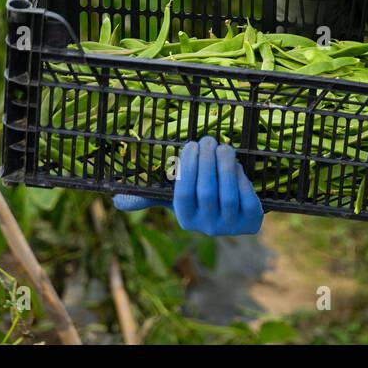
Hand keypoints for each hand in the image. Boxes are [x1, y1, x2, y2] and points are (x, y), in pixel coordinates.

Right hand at [113, 136, 263, 235]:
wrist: (237, 213)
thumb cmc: (201, 198)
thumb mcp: (176, 197)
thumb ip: (151, 196)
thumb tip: (116, 201)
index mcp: (185, 219)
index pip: (183, 194)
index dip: (187, 168)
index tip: (189, 145)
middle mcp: (206, 227)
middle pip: (206, 192)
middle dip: (207, 162)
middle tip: (208, 140)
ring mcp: (230, 226)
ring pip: (227, 193)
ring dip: (225, 166)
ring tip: (223, 146)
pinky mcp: (250, 221)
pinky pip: (245, 197)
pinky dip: (241, 177)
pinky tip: (235, 163)